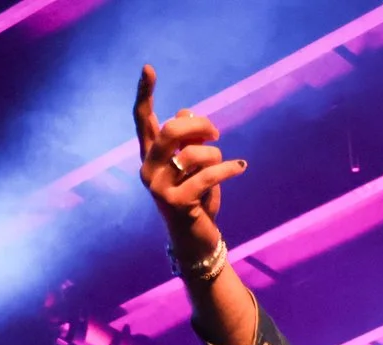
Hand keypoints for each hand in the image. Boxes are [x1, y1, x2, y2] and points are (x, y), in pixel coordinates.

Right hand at [135, 65, 247, 261]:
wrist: (196, 239)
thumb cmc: (196, 197)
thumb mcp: (193, 164)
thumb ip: (188, 138)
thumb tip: (187, 113)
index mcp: (150, 156)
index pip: (143, 119)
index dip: (144, 93)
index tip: (148, 68)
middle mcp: (147, 169)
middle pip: (171, 130)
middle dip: (200, 126)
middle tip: (217, 132)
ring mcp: (158, 187)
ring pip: (194, 153)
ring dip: (216, 155)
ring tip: (224, 164)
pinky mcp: (176, 202)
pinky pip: (208, 175)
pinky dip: (229, 168)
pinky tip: (240, 168)